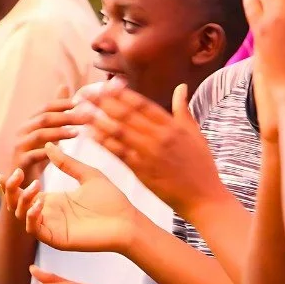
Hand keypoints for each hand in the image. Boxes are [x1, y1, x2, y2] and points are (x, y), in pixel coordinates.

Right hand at [9, 94, 81, 185]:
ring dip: (60, 132)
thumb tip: (65, 86)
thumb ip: (57, 112)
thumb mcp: (50, 131)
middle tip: (86, 117)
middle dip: (66, 116)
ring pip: (40, 134)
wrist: (24, 181)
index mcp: (30, 122)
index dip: (63, 104)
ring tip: (78, 132)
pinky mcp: (20, 161)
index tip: (81, 103)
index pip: (47, 107)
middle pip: (45, 118)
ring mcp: (19, 145)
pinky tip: (63, 151)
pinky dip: (49, 152)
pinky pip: (34, 154)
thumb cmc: (38, 154)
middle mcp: (22, 131)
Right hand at [10, 141, 140, 253]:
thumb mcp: (87, 175)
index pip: (25, 192)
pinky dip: (31, 217)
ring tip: (34, 186)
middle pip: (17, 204)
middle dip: (11, 190)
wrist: (126, 222)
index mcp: (54, 200)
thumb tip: (49, 144)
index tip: (12, 170)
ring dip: (22, 200)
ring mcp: (51, 227)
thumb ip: (67, 162)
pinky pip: (35, 230)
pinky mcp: (56, 239)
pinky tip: (39, 204)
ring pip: (22, 216)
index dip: (14, 183)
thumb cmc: (111, 200)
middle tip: (16, 174)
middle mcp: (48, 214)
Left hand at [83, 79, 223, 215]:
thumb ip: (183, 110)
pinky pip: (118, 153)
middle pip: (126, 114)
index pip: (142, 104)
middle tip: (85, 93)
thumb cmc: (202, 167)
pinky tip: (89, 134)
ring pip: (118, 131)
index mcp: (172, 126)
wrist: (204, 198)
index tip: (107, 85)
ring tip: (80, 110)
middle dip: (103, 102)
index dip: (122, 94)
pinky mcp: (142, 171)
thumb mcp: (196, 134)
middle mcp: (159, 136)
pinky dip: (103, 142)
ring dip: (98, 119)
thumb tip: (181, 87)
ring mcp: (149, 154)